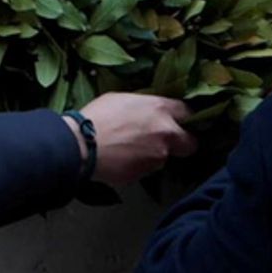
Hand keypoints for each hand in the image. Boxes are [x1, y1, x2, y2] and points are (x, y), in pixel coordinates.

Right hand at [69, 94, 195, 187]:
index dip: (183, 118)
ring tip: (130, 149)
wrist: (81, 145)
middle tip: (166, 141)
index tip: (179, 121)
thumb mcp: (124, 98)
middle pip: (190, 143)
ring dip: (154, 154)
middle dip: (182, 143)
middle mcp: (166, 133)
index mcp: (161, 110)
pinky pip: (146, 168)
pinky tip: (122, 158)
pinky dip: (138, 165)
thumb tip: (149, 111)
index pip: (188, 113)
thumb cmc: (98, 116)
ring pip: (164, 157)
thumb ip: (145, 106)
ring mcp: (157, 156)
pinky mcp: (145, 174)